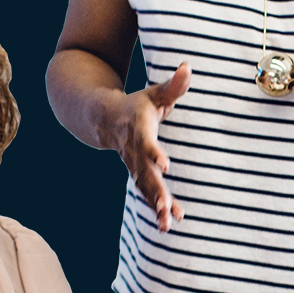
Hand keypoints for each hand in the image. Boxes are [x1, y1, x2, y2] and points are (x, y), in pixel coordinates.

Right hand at [102, 63, 190, 231]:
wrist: (105, 120)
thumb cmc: (137, 104)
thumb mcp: (154, 92)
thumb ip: (173, 85)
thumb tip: (188, 67)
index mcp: (139, 129)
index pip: (146, 142)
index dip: (154, 153)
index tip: (165, 165)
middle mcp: (134, 151)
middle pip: (144, 172)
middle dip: (155, 190)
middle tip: (165, 206)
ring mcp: (134, 165)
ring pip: (145, 188)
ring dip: (156, 206)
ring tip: (167, 225)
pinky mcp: (138, 175)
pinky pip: (147, 193)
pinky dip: (157, 208)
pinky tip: (169, 224)